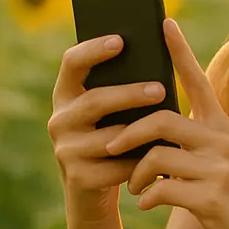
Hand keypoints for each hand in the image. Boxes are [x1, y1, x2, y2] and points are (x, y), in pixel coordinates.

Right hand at [46, 33, 161, 222]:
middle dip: (129, 94)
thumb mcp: (113, 111)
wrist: (96, 189)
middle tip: (160, 89)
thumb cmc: (115, 137)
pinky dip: (140, 164)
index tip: (120, 40)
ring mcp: (65, 150)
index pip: (72, 63)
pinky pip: (115, 168)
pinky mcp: (78, 178)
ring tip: (169, 124)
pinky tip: (162, 159)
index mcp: (67, 94)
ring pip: (108, 138)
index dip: (93, 50)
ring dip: (140, 132)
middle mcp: (59, 120)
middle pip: (94, 102)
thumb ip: (123, 87)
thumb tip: (159, 56)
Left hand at [103, 17, 228, 228]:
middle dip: (129, 133)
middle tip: (113, 146)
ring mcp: (218, 169)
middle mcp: (222, 141)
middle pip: (161, 119)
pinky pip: (161, 189)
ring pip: (156, 155)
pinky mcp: (211, 198)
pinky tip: (148, 204)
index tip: (164, 23)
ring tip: (134, 186)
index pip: (198, 80)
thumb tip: (152, 128)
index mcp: (222, 128)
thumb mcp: (221, 162)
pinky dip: (147, 198)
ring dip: (135, 173)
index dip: (180, 51)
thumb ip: (195, 142)